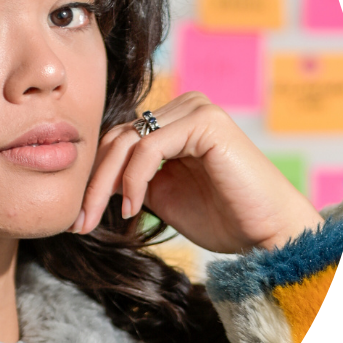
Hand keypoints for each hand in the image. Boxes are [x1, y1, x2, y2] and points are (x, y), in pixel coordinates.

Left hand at [70, 92, 324, 252]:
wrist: (265, 234)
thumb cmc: (219, 218)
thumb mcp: (158, 195)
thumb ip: (129, 177)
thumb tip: (88, 179)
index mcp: (171, 122)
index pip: (117, 141)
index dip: (94, 177)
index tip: (77, 217)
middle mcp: (183, 108)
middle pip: (117, 138)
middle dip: (93, 182)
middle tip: (79, 221)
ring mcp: (195, 110)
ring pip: (128, 141)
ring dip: (107, 184)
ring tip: (101, 218)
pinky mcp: (205, 121)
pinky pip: (149, 146)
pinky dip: (133, 178)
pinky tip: (133, 207)